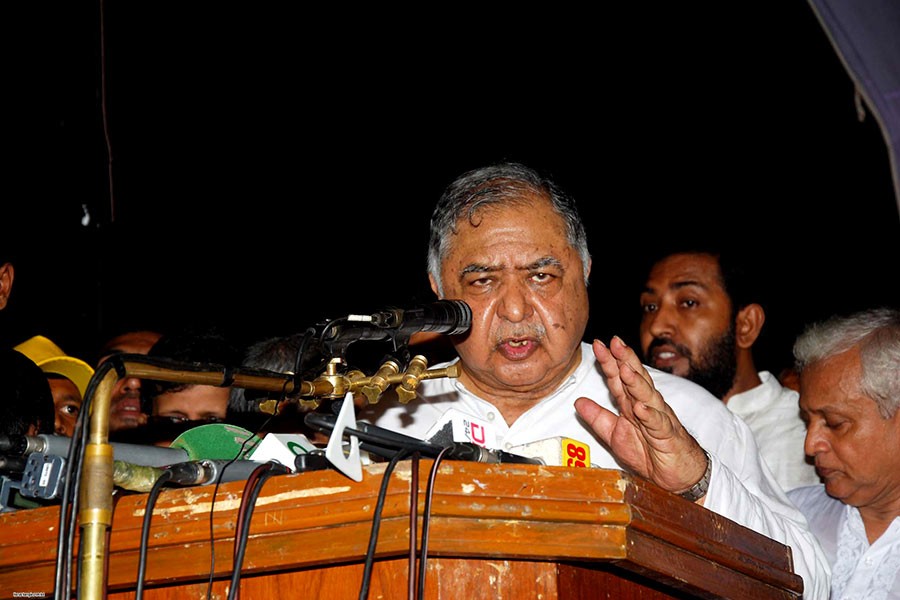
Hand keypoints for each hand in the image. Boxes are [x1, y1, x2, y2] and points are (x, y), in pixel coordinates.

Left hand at [574, 337, 706, 493]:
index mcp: (631, 404)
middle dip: (625, 360)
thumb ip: (598, 418)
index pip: (618, 379)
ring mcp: (659, 418)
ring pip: (648, 396)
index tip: (598, 345)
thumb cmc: (649, 452)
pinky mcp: (668, 435)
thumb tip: (578, 402)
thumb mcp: (615, 435)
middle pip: (635, 379)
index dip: (609, 362)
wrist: (676, 476)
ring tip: (625, 369)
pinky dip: (650, 415)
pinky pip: (658, 424)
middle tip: (615, 343)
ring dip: (636, 383)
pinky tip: (641, 407)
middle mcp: (646, 405)